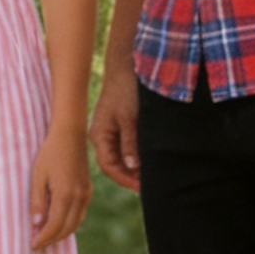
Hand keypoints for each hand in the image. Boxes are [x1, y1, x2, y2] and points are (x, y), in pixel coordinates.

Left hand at [29, 127, 91, 248]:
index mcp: (66, 195)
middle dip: (51, 240)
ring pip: (75, 224)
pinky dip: (69, 224)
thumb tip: (36, 225)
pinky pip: (79, 214)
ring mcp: (86, 195)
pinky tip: (57, 224)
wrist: (69, 136)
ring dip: (60, 234)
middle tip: (36, 245)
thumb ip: (37, 201)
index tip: (32, 245)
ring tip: (44, 238)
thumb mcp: (37, 176)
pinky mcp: (87, 191)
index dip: (43, 238)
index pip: (55, 226)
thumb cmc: (49, 154)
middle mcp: (79, 197)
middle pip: (66, 229)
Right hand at [88, 62, 141, 193]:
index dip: (126, 180)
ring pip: (123, 156)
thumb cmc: (127, 89)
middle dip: (132, 177)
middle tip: (152, 186)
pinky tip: (152, 159)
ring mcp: (111, 131)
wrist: (128, 65)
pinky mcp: (122, 125)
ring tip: (154, 175)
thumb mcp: (130, 117)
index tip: (144, 188)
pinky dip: (139, 155)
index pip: (109, 167)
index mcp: (99, 135)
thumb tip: (133, 167)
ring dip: (137, 167)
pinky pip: (128, 146)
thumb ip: (131, 142)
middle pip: (116, 164)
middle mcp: (103, 136)